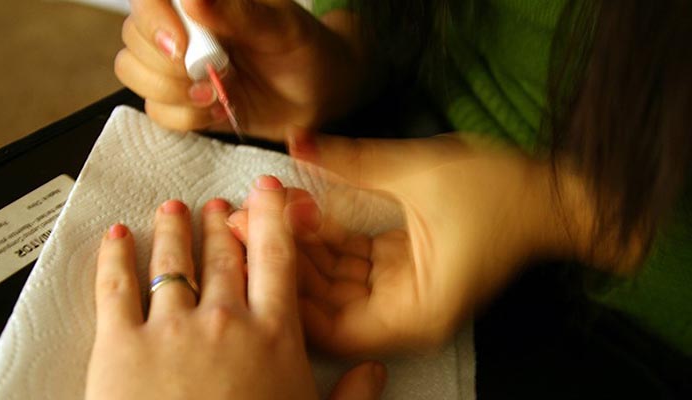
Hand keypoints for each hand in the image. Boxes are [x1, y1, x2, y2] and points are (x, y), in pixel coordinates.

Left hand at [85, 176, 385, 398]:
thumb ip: (351, 396)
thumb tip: (376, 374)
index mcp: (272, 334)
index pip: (276, 258)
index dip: (272, 217)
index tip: (268, 191)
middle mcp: (224, 320)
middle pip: (223, 255)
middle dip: (219, 223)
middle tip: (216, 205)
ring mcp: (171, 329)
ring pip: (173, 262)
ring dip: (173, 230)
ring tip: (173, 209)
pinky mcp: (121, 347)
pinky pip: (116, 289)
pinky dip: (114, 258)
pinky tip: (117, 237)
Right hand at [115, 0, 363, 139]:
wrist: (319, 95)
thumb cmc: (305, 51)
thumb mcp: (282, 28)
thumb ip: (240, 14)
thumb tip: (192, 0)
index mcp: (202, 1)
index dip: (154, 22)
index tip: (182, 48)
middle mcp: (183, 28)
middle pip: (135, 39)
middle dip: (170, 66)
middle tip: (217, 74)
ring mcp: (178, 65)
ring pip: (135, 74)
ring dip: (176, 92)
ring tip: (220, 94)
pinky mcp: (182, 100)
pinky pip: (156, 110)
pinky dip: (186, 117)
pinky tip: (219, 110)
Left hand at [270, 131, 566, 355]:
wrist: (550, 197)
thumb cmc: (503, 195)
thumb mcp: (420, 174)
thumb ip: (351, 163)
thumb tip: (299, 142)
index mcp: (414, 314)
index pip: (328, 325)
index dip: (288, 286)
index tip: (257, 242)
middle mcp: (406, 317)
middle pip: (325, 304)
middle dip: (288, 259)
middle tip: (252, 215)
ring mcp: (403, 296)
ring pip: (334, 281)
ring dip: (305, 243)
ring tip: (273, 201)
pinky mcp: (403, 274)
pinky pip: (352, 263)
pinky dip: (329, 237)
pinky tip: (305, 204)